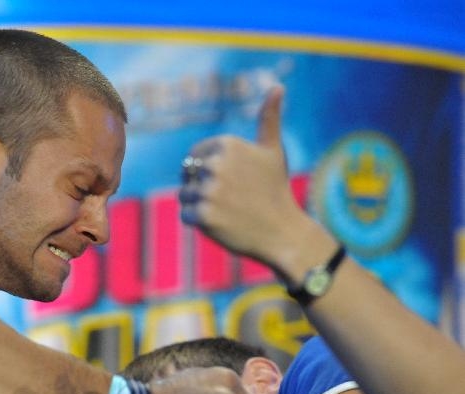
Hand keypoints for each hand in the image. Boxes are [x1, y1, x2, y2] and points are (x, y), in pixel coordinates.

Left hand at [179, 85, 308, 264]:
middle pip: (187, 175)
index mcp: (227, 144)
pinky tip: (222, 223)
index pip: (194, 155)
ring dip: (200, 205)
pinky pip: (186, 215)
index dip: (207, 171)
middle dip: (202, 188)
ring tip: (227, 210)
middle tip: (230, 199)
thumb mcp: (273, 150)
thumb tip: (277, 86)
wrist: (282, 232)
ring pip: (185, 196)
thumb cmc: (275, 189)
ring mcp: (209, 190)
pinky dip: (199, 222)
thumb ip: (269, 118)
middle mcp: (216, 164)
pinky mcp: (203, 215)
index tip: (230, 181)